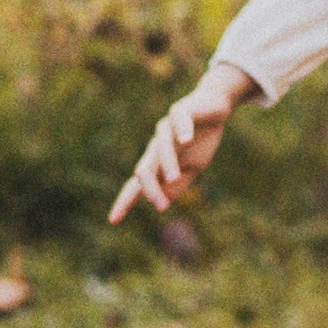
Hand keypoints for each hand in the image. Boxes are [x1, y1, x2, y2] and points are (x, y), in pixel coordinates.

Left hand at [109, 63, 256, 223]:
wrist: (214, 106)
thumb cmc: (200, 139)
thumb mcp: (193, 168)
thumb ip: (178, 184)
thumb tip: (163, 202)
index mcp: (158, 162)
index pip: (137, 184)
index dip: (125, 202)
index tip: (113, 221)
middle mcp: (157, 145)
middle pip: (145, 169)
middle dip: (150, 189)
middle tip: (161, 207)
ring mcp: (167, 127)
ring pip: (161, 146)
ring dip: (167, 163)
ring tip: (174, 177)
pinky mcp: (182, 110)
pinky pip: (179, 119)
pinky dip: (182, 130)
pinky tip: (185, 140)